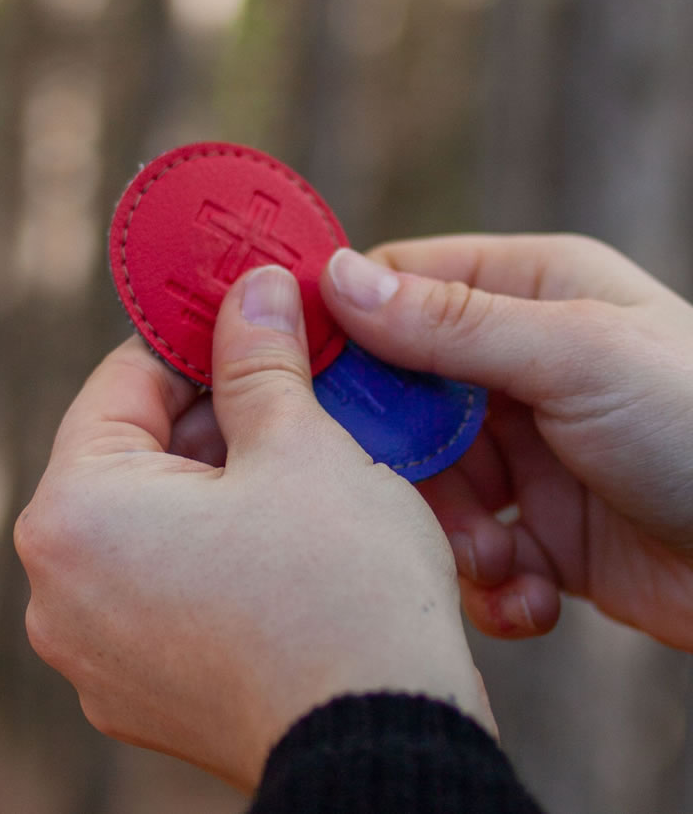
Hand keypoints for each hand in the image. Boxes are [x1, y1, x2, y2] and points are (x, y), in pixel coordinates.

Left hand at [15, 266, 493, 792]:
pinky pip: (168, 577)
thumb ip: (260, 355)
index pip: (122, 382)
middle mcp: (62, 588)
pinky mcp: (141, 683)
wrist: (384, 745)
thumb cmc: (340, 592)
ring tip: (300, 454)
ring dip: (223, 475)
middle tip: (291, 384)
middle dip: (218, 411)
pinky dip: (217, 540)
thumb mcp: (300, 445)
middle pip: (137, 453)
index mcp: (75, 515)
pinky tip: (287, 529)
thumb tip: (252, 288)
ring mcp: (98, 646)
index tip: (247, 315)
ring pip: (157, 516)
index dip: (194, 339)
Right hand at [321, 235, 692, 649]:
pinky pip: (470, 547)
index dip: (345, 329)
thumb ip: (451, 324)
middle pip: (398, 396)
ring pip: (425, 480)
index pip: (399, 289)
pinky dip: (487, 580)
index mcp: (528, 293)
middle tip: (409, 493)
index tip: (298, 378)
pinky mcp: (538, 529)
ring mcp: (525, 449)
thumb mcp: (574, 355)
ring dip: (449, 529)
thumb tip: (338, 278)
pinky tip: (531, 594)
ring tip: (498, 556)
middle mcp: (518, 366)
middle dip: (400, 455)